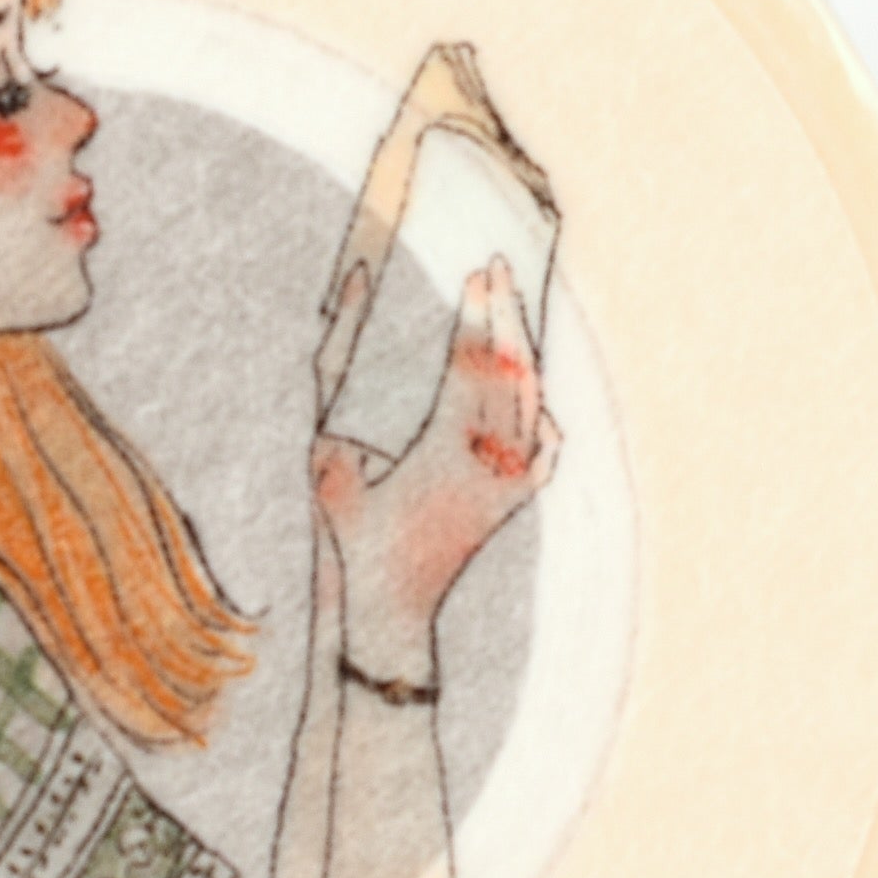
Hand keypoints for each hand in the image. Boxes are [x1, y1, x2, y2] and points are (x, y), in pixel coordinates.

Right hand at [315, 258, 557, 676]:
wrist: (395, 609)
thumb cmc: (354, 538)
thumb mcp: (331, 468)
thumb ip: (335, 393)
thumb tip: (346, 320)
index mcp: (445, 454)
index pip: (471, 367)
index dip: (476, 317)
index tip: (475, 274)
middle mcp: (490, 466)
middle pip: (511, 374)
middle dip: (507, 315)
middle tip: (500, 268)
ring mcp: (510, 485)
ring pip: (532, 404)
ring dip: (525, 352)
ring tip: (514, 308)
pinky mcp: (516, 502)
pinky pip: (546, 448)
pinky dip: (543, 414)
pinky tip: (538, 394)